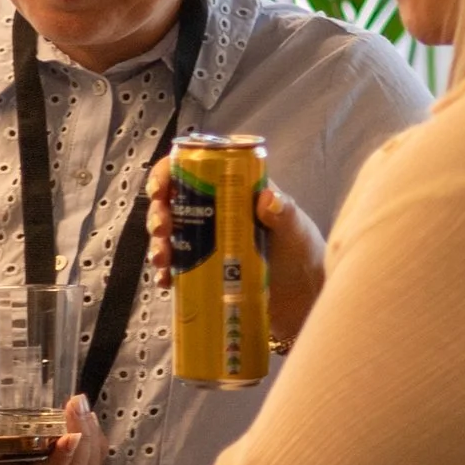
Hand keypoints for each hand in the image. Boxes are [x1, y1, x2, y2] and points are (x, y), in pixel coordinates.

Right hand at [147, 159, 328, 350]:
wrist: (305, 295)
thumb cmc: (304, 251)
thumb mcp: (295, 229)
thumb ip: (284, 213)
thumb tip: (268, 199)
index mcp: (234, 190)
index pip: (194, 169)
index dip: (169, 174)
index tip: (160, 189)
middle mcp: (215, 212)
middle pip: (175, 202)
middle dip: (159, 213)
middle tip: (162, 228)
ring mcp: (208, 242)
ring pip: (171, 235)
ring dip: (159, 244)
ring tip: (162, 260)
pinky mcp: (205, 269)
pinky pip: (178, 267)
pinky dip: (167, 273)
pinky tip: (166, 281)